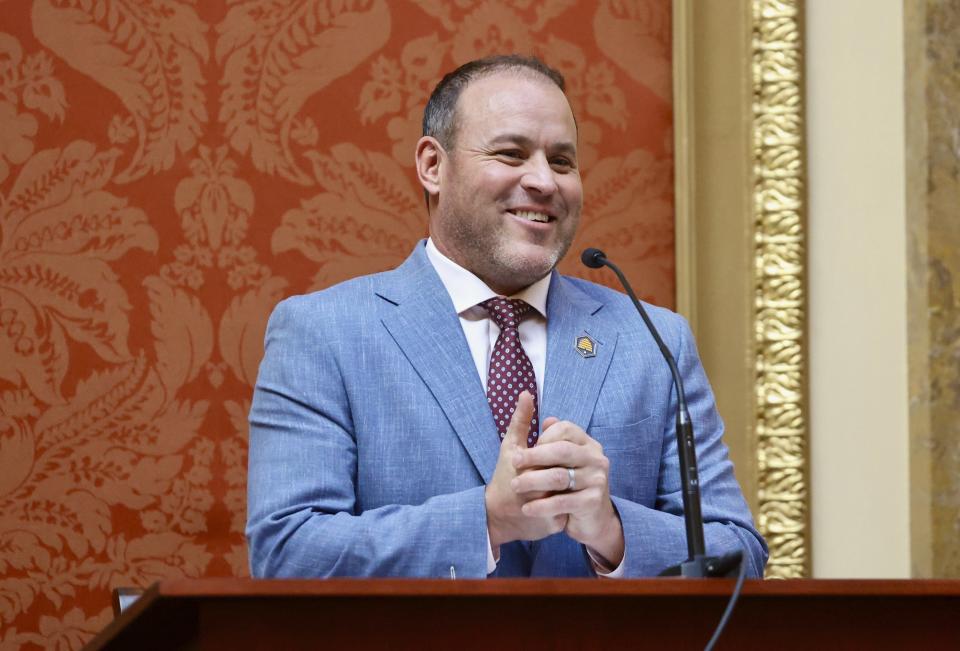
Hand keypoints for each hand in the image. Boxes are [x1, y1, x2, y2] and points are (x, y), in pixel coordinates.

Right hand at [484, 392, 566, 549]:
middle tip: (554, 474)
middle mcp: (539, 491)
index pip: (559, 455)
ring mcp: (548, 511)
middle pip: (567, 473)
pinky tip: (559, 503)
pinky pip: (571, 511)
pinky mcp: (553, 527)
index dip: (554, 456)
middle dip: (564, 473)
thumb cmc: (504, 476)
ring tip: (559, 487)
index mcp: (529, 469)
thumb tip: (527, 394)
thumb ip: (521, 420)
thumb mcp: (510, 446)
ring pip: (572, 492)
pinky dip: (567, 506)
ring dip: (569, 489)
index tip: (544, 460)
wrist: (496, 516)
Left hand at [511, 418, 623, 566]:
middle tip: (514, 463)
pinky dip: (542, 506)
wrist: (590, 522)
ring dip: (533, 480)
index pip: (565, 429)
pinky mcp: (592, 502)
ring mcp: (597, 480)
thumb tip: (541, 413)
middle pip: (561, 450)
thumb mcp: (559, 460)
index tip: (524, 450)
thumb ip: (551, 436)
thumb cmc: (570, 486)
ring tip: (516, 486)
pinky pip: (562, 501)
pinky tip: (527, 509)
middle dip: (534, 456)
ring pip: (559, 476)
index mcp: (587, 443)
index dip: (542, 438)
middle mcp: (596, 458)